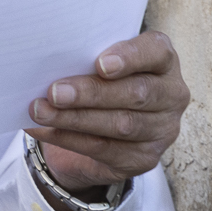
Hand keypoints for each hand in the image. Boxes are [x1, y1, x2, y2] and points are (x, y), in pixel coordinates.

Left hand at [26, 31, 187, 199]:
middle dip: (91, 92)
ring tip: (40, 111)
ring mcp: (162, 130)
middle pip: (137, 92)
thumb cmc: (94, 83)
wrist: (94, 131)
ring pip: (121, 124)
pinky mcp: (145, 158)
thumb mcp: (92, 65)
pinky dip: (68, 138)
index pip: (157, 52)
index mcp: (162, 62)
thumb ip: (83, 60)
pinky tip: (42, 129)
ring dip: (75, 118)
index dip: (131, 57)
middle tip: (54, 92)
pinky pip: (105, 149)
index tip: (100, 64)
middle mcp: (171, 95)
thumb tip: (46, 63)